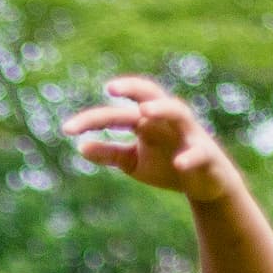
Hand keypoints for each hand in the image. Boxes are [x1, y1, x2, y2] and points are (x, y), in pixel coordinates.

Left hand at [63, 74, 237, 202]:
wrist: (205, 185)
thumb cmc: (167, 166)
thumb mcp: (133, 162)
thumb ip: (111, 154)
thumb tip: (81, 148)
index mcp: (146, 121)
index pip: (117, 114)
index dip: (93, 119)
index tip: (67, 129)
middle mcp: (166, 120)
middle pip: (150, 94)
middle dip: (133, 87)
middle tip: (112, 88)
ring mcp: (188, 134)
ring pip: (178, 112)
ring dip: (162, 109)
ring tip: (144, 112)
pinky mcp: (205, 155)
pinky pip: (199, 153)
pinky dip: (189, 157)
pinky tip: (179, 164)